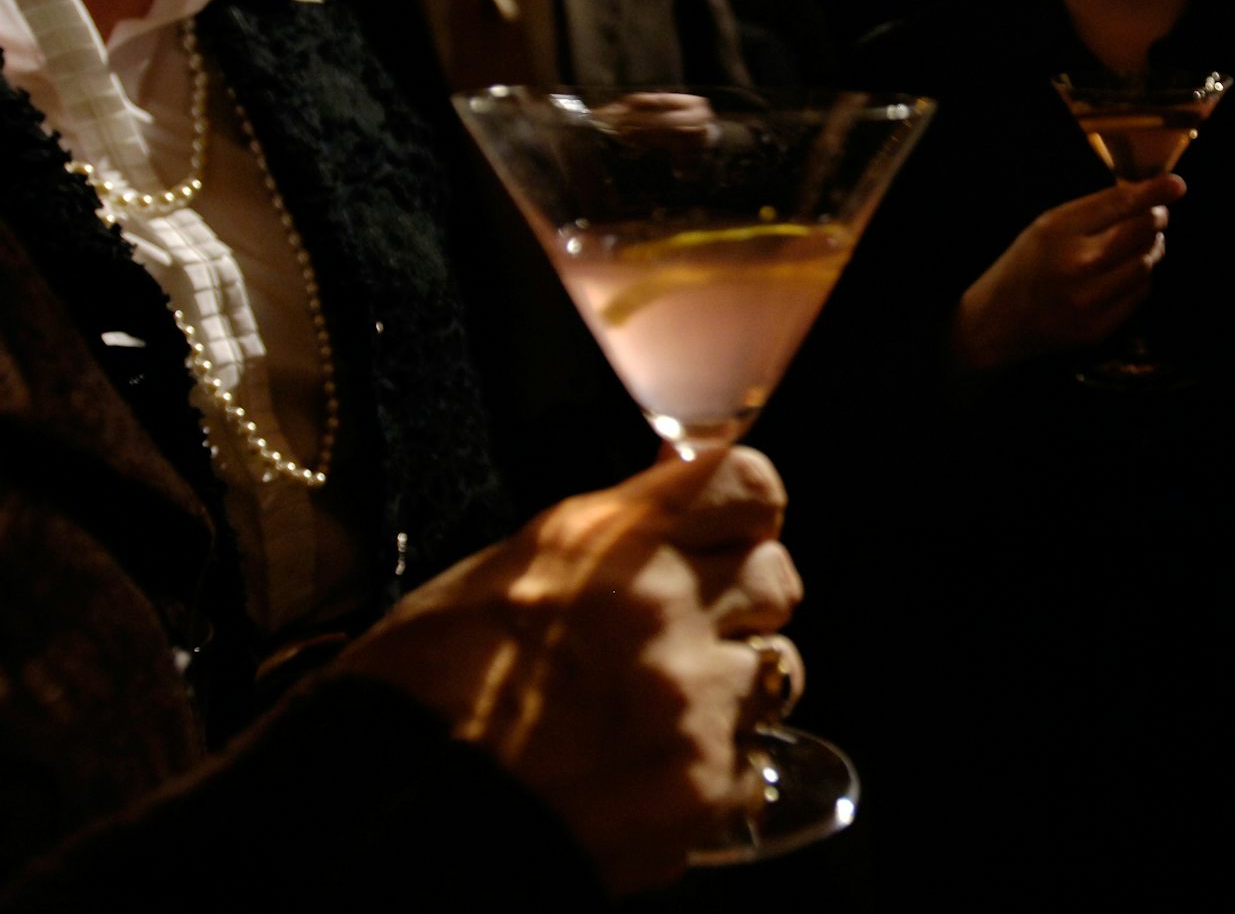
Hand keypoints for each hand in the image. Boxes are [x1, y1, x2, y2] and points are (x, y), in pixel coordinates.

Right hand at [336, 447, 801, 893]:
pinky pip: (752, 759)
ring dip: (733, 685)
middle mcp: (662, 607)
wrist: (384, 819)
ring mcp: (690, 700)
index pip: (749, 486)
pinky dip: (714, 767)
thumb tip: (680, 497)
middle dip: (742, 600)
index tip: (732, 531)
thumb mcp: (504, 572)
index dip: (746, 512)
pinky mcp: (701, 786)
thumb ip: (610, 538)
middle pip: (776, 576)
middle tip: (694, 628)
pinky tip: (648, 772)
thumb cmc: (419, 694)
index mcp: (607, 541)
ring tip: (661, 710)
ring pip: (779, 669)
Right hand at [951, 175, 1185, 373]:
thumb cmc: (1026, 265)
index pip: (1120, 203)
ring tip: (1140, 243)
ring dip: (1152, 248)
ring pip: (1147, 263)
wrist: (998, 322)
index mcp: (1058, 230)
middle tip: (1156, 215)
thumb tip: (1148, 195)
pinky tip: (1123, 274)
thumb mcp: (1047, 225)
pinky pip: (1140, 293)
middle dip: (1157, 218)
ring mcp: (1089, 300)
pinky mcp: (1098, 327)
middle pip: (1142, 232)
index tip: (1177, 185)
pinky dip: (1140, 278)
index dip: (1155, 192)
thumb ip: (1094, 210)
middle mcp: (1076, 264)